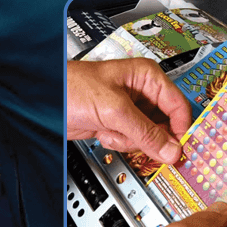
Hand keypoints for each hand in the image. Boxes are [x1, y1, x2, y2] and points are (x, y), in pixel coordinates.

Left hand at [66, 58, 190, 163]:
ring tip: (110, 128)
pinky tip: (103, 131)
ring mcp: (129, 109)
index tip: (182, 149)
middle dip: (146, 135)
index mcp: (146, 76)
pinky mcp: (116, 123)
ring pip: (148, 137)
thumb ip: (145, 131)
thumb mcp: (114, 109)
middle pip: (164, 125)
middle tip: (130, 134)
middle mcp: (141, 92)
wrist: (44, 101)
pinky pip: (131, 141)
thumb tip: (172, 150)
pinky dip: (117, 141)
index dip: (181, 129)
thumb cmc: (71, 87)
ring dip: (128, 139)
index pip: (178, 106)